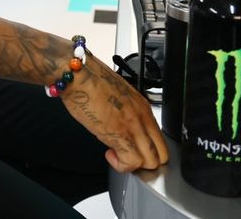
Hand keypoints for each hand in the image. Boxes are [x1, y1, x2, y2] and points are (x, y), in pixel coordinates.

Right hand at [61, 55, 167, 172]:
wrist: (79, 76)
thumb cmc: (90, 81)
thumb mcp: (116, 95)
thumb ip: (125, 111)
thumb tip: (121, 124)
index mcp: (143, 107)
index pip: (159, 139)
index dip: (146, 149)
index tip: (130, 146)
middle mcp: (143, 117)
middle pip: (161, 154)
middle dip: (144, 161)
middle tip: (125, 155)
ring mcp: (133, 126)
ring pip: (151, 161)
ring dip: (133, 164)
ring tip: (115, 153)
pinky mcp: (120, 135)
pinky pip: (132, 162)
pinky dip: (121, 165)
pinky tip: (109, 153)